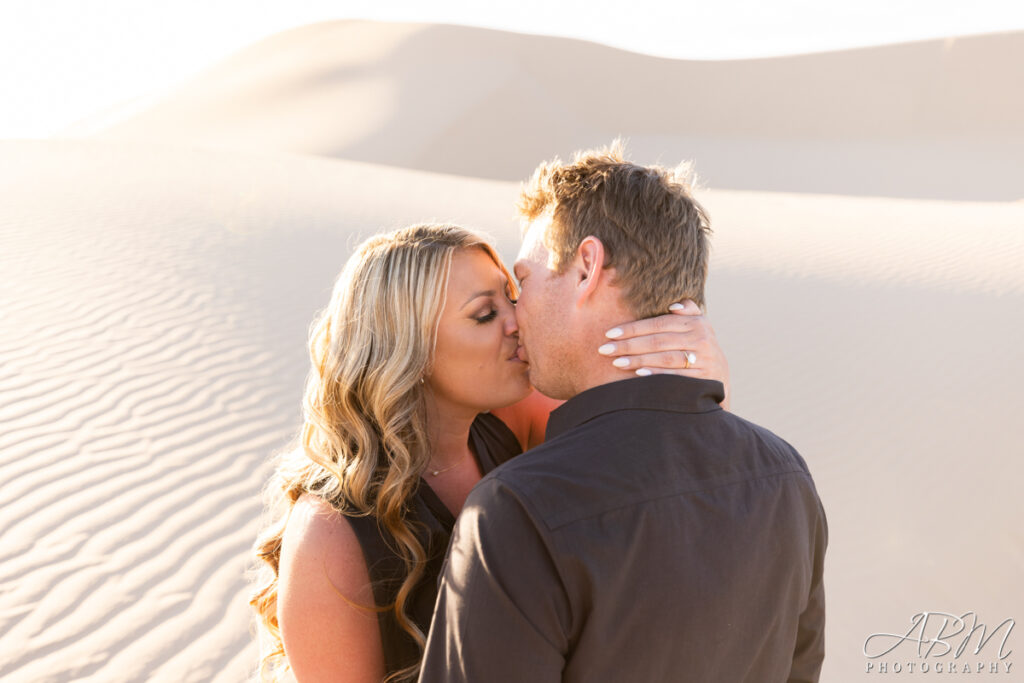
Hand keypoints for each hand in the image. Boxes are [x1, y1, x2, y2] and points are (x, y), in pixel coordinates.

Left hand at [598, 300, 730, 409]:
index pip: (658, 324)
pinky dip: (657, 374)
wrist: (720, 377)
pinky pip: (676, 376)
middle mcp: (701, 339)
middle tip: (604, 349)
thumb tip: (673, 305)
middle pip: (658, 341)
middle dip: (628, 345)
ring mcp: (703, 359)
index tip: (609, 333)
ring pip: (665, 358)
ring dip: (638, 360)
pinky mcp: (703, 379)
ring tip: (616, 362)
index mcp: (696, 323)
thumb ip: (688, 310)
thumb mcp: (699, 325)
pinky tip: (638, 375)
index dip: (633, 328)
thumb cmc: (699, 347)